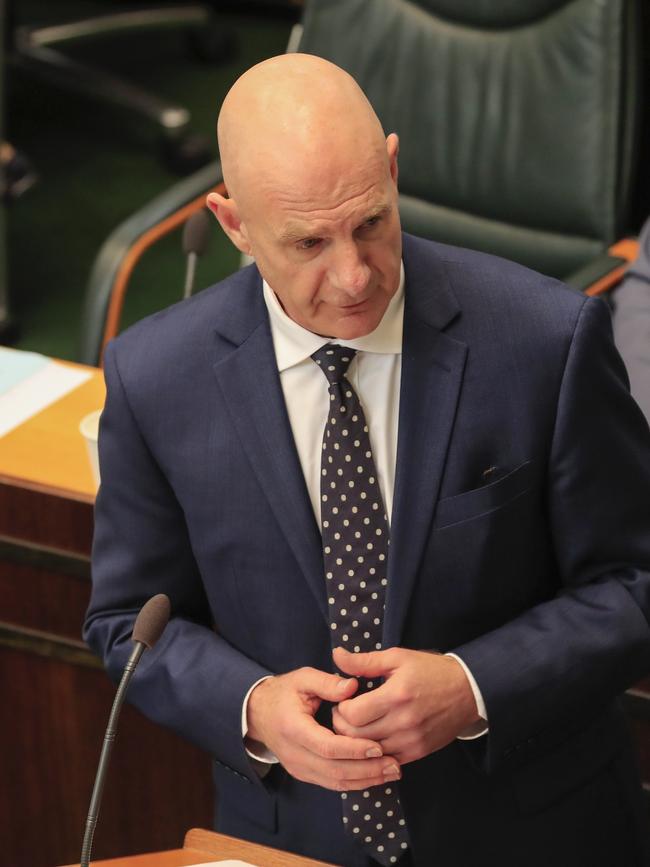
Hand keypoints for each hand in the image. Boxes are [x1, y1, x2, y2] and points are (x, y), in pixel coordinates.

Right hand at [246, 667, 402, 790]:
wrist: (258, 713)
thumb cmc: (284, 692)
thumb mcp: (303, 678)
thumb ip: (327, 682)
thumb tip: (353, 687)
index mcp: (293, 728)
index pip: (326, 746)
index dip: (354, 750)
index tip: (378, 747)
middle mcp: (295, 754)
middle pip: (334, 770)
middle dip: (367, 770)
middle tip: (395, 765)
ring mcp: (298, 768)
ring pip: (335, 782)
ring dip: (365, 780)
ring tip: (391, 772)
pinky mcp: (304, 774)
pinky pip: (332, 783)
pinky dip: (355, 782)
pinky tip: (375, 776)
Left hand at [331, 646, 479, 763]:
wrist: (468, 690)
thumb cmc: (430, 670)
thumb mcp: (397, 658)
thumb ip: (364, 661)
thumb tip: (336, 656)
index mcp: (396, 695)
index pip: (353, 714)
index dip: (341, 709)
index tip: (343, 701)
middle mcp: (403, 722)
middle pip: (357, 736)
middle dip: (342, 726)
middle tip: (343, 714)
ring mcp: (411, 740)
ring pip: (369, 751)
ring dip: (356, 741)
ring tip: (356, 725)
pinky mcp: (418, 752)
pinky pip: (386, 760)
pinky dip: (374, 752)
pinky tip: (373, 737)